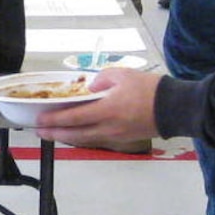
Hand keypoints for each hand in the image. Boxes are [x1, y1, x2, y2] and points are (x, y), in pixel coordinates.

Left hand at [35, 68, 158, 147]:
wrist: (174, 108)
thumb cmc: (151, 90)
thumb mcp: (123, 75)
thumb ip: (102, 79)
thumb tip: (90, 88)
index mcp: (107, 110)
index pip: (74, 117)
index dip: (55, 120)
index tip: (40, 119)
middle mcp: (108, 127)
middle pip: (75, 134)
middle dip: (55, 133)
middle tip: (39, 132)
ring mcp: (115, 135)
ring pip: (85, 139)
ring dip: (67, 137)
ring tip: (53, 133)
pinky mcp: (123, 138)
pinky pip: (97, 139)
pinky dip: (83, 137)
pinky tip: (77, 133)